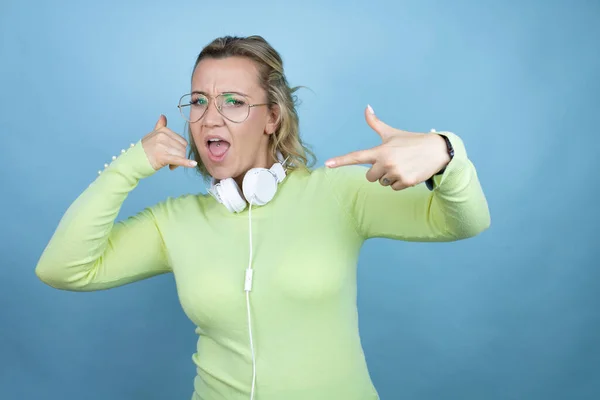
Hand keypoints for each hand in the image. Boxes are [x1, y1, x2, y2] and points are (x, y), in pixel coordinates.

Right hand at [141, 115, 196, 170]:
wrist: (132, 162)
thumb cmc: (144, 150)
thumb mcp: (152, 135)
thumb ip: (160, 126)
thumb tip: (163, 116)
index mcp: (163, 131)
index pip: (181, 141)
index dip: (178, 149)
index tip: (170, 154)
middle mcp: (163, 137)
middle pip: (182, 148)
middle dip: (179, 156)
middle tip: (170, 162)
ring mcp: (162, 146)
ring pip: (181, 155)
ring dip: (177, 162)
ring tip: (168, 164)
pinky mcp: (163, 157)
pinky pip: (178, 160)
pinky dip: (186, 163)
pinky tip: (193, 164)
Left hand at [325, 105, 450, 189]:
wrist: (437, 150)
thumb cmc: (411, 141)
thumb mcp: (392, 133)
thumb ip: (376, 124)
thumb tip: (366, 108)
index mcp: (380, 150)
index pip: (356, 157)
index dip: (340, 161)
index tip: (327, 164)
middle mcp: (386, 163)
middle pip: (369, 176)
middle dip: (378, 171)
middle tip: (392, 162)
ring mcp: (396, 173)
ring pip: (382, 183)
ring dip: (389, 177)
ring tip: (402, 165)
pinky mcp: (406, 182)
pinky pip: (393, 188)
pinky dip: (400, 182)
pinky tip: (408, 172)